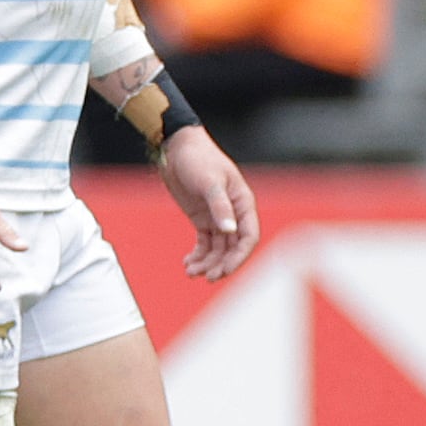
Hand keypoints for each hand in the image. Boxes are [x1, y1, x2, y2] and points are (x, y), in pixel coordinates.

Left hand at [158, 123, 258, 277]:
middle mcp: (233, 213)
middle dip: (221, 264)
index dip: (239, 257)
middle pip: (233, 248)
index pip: (249, 237)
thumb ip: (220, 206)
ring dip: (207, 263)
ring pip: (218, 249)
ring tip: (190, 272)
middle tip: (206, 277)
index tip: (224, 270)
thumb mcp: (209, 182)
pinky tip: (187, 263)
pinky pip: (205, 244)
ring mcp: (217, 217)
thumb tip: (230, 231)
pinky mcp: (202, 219)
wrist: (176, 148)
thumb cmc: (198, 159)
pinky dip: (198, 255)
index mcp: (243, 203)